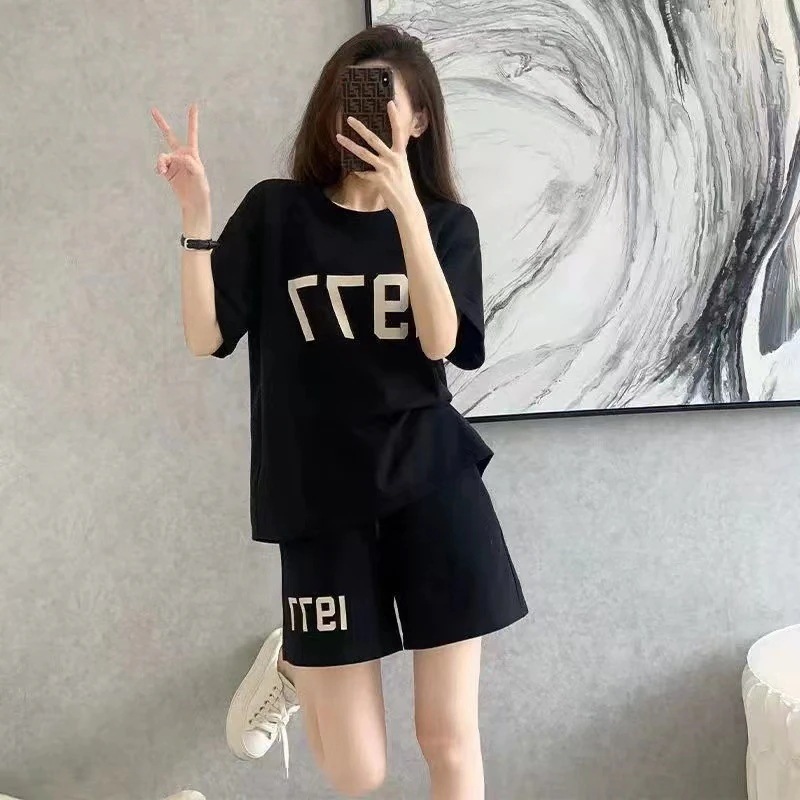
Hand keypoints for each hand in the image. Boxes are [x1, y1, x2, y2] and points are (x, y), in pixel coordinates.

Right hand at [151, 103, 210, 212]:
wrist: (193, 202)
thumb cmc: (201, 189)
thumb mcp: (199, 176)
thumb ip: (192, 164)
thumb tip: (180, 156)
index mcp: (192, 153)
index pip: (192, 133)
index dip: (192, 119)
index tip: (193, 105)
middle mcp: (182, 155)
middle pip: (170, 136)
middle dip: (161, 124)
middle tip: (152, 110)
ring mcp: (173, 163)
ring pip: (163, 155)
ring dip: (161, 161)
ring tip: (162, 170)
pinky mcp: (167, 171)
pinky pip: (160, 164)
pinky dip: (159, 167)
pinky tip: (161, 172)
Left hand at [336, 101, 420, 216]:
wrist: (407, 205)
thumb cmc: (403, 186)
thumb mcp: (402, 168)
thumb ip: (393, 156)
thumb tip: (381, 149)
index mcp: (401, 154)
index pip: (398, 131)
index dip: (394, 117)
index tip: (390, 102)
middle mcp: (394, 159)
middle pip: (374, 139)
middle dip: (361, 128)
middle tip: (349, 118)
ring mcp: (386, 169)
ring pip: (364, 154)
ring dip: (350, 145)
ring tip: (339, 137)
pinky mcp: (379, 180)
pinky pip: (363, 172)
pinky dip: (357, 170)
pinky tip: (350, 167)